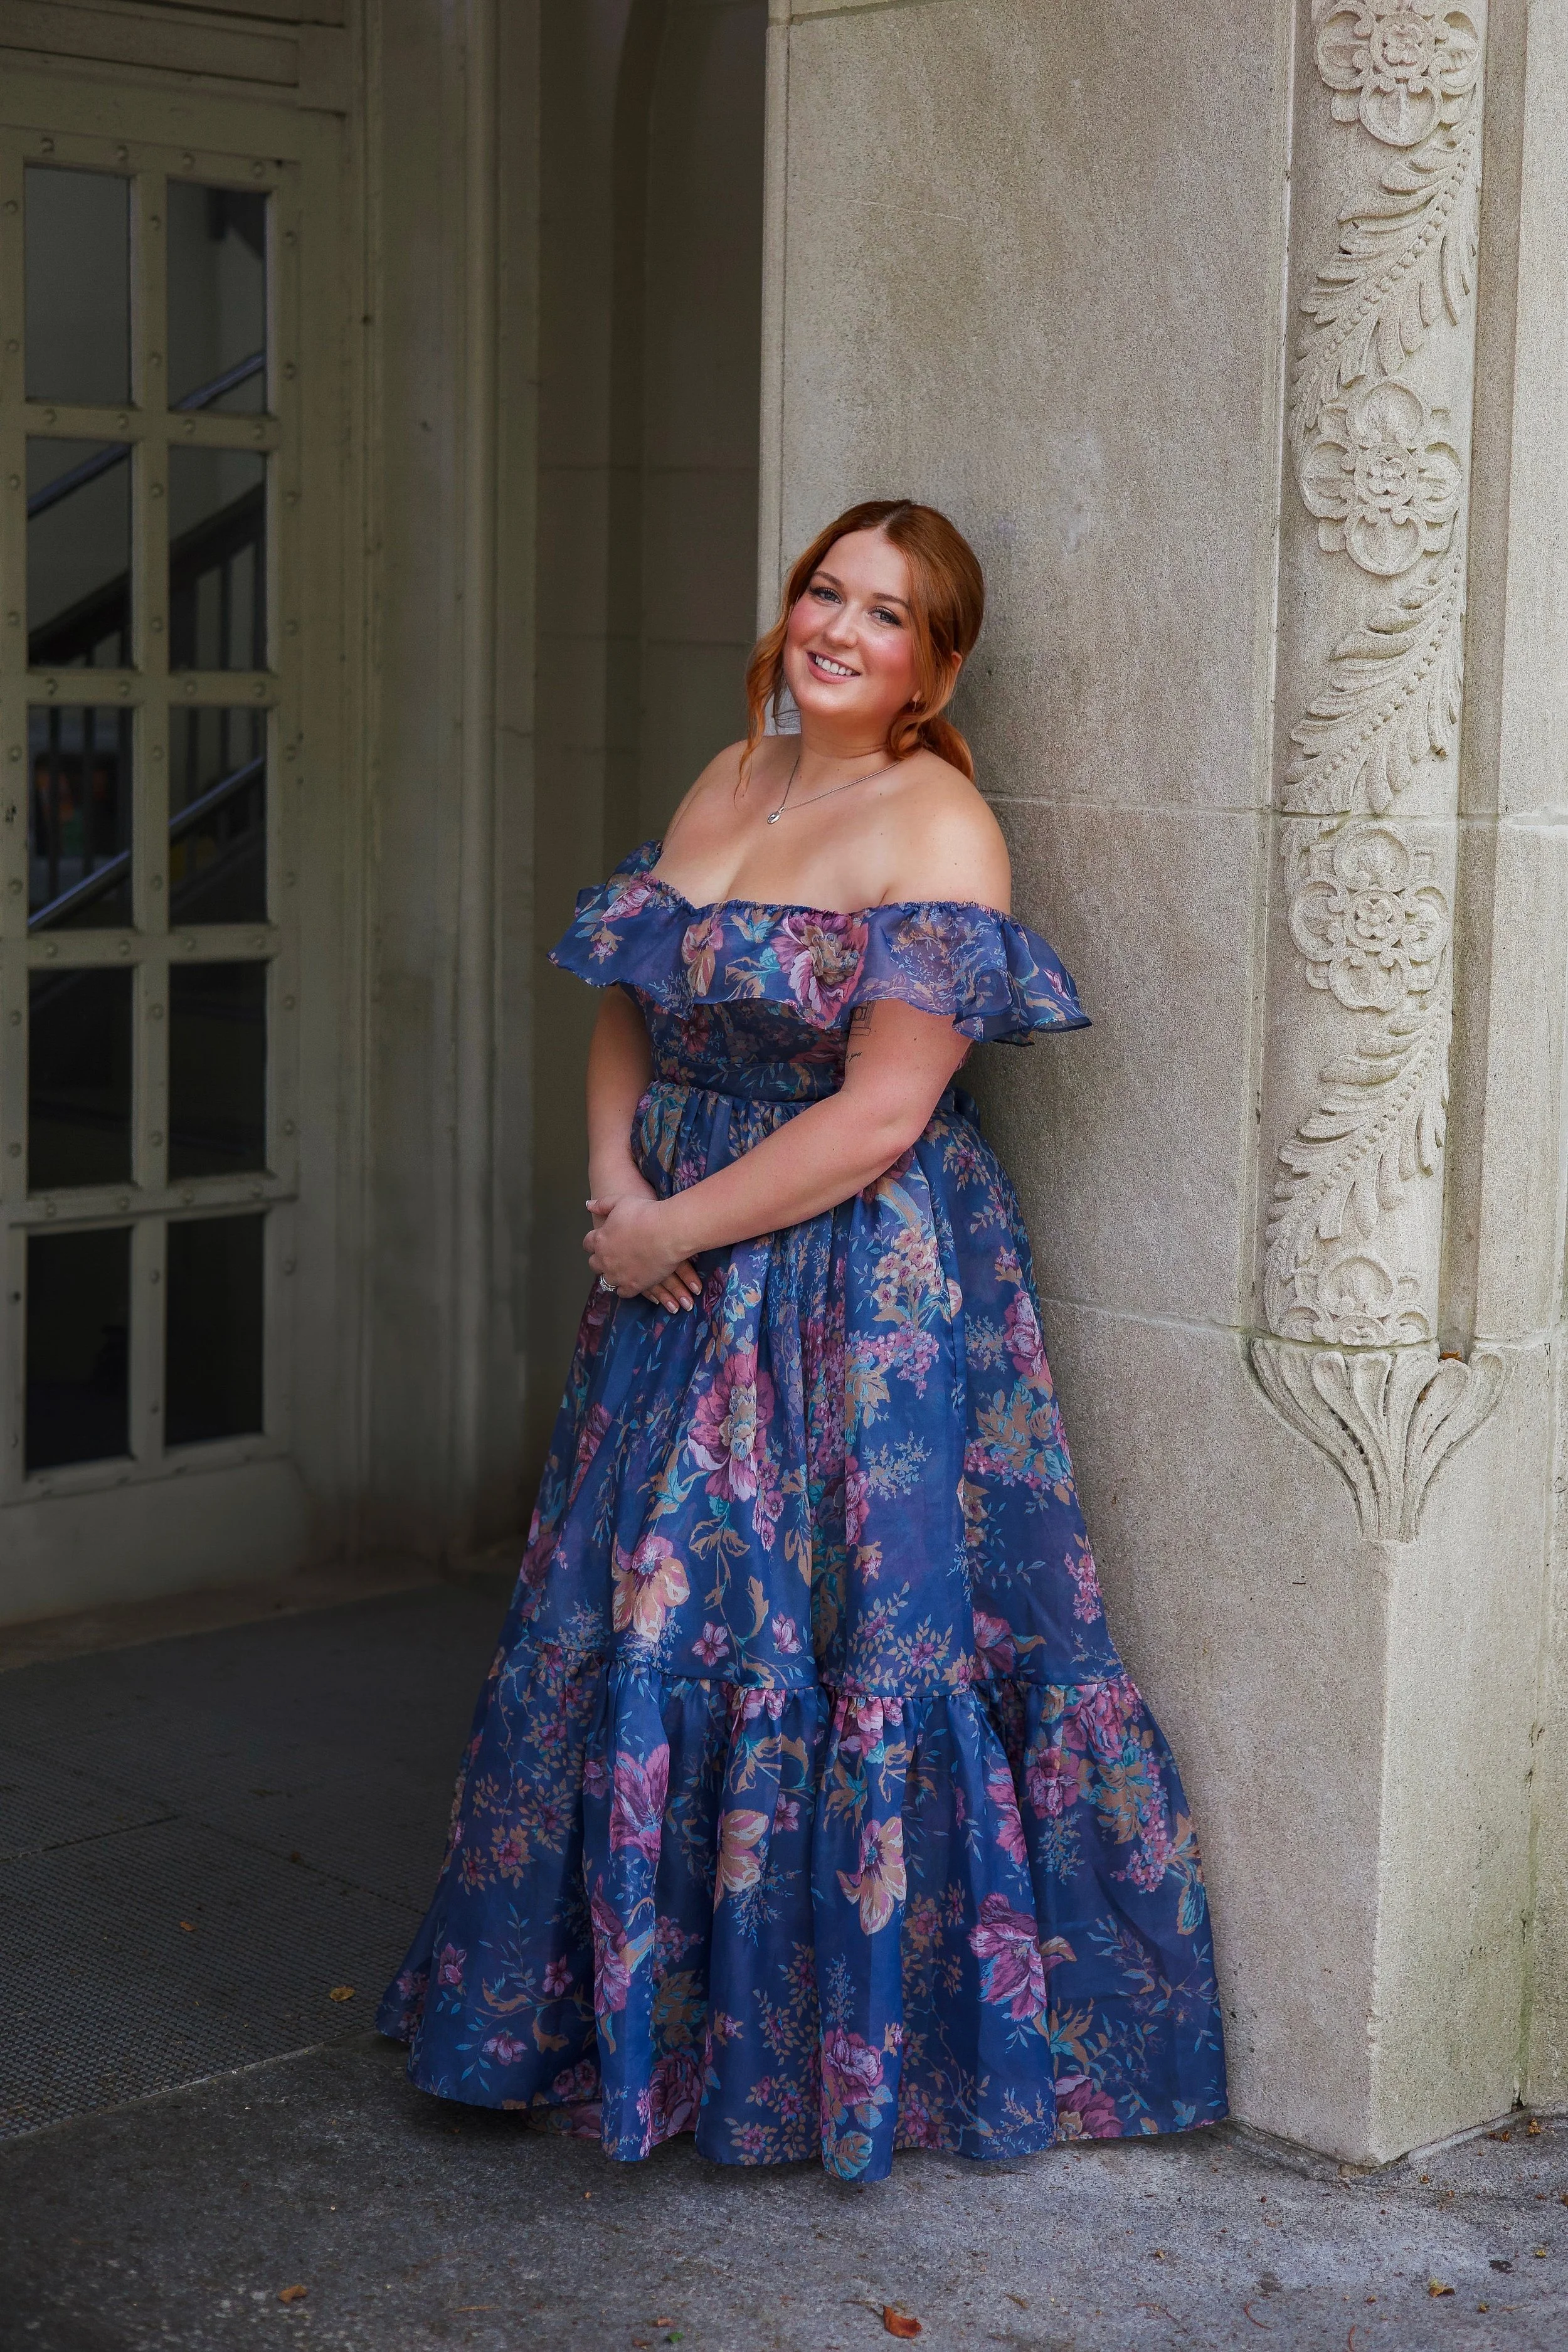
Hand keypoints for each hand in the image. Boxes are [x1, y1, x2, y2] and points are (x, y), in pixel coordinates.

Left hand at [584, 1184, 701, 1311]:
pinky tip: (632, 1281)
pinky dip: (625, 1288)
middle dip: (601, 1260)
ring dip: (612, 1275)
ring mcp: (618, 1275)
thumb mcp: (621, 1202)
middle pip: (594, 1264)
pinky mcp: (633, 1286)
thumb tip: (588, 1206)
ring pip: (606, 1280)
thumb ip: (602, 1205)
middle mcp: (605, 1259)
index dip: (594, 1242)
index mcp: (600, 1239)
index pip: (587, 1244)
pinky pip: (622, 1293)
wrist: (668, 1232)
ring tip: (623, 1270)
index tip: (602, 1241)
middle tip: (613, 1255)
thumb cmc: (645, 1213)